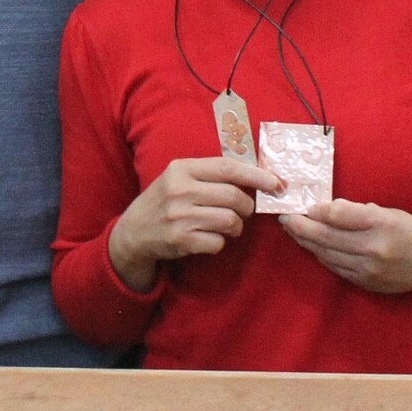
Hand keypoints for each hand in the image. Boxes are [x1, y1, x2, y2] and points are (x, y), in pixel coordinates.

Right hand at [107, 156, 281, 292]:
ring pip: (230, 221)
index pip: (227, 168)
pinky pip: (218, 242)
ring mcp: (179, 216)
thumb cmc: (165, 200)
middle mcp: (179, 190)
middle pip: (233, 196)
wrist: (134, 231)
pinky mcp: (181, 240)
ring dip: (235, 227)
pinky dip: (219, 243)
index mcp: (181, 169)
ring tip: (226, 226)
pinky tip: (207, 238)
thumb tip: (256, 176)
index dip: (256, 175)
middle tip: (242, 211)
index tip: (276, 183)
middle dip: (246, 207)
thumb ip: (210, 175)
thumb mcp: (179, 178)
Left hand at [280, 199, 411, 296]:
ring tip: (292, 230)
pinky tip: (313, 247)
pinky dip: (322, 256)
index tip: (301, 204)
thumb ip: (357, 212)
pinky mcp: (368, 284)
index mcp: (381, 224)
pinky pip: (336, 269)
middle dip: (300, 226)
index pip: (337, 214)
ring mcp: (370, 270)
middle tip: (284, 217)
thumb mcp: (389, 211)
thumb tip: (325, 209)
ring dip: (306, 242)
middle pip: (326, 237)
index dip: (315, 209)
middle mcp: (374, 249)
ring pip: (327, 255)